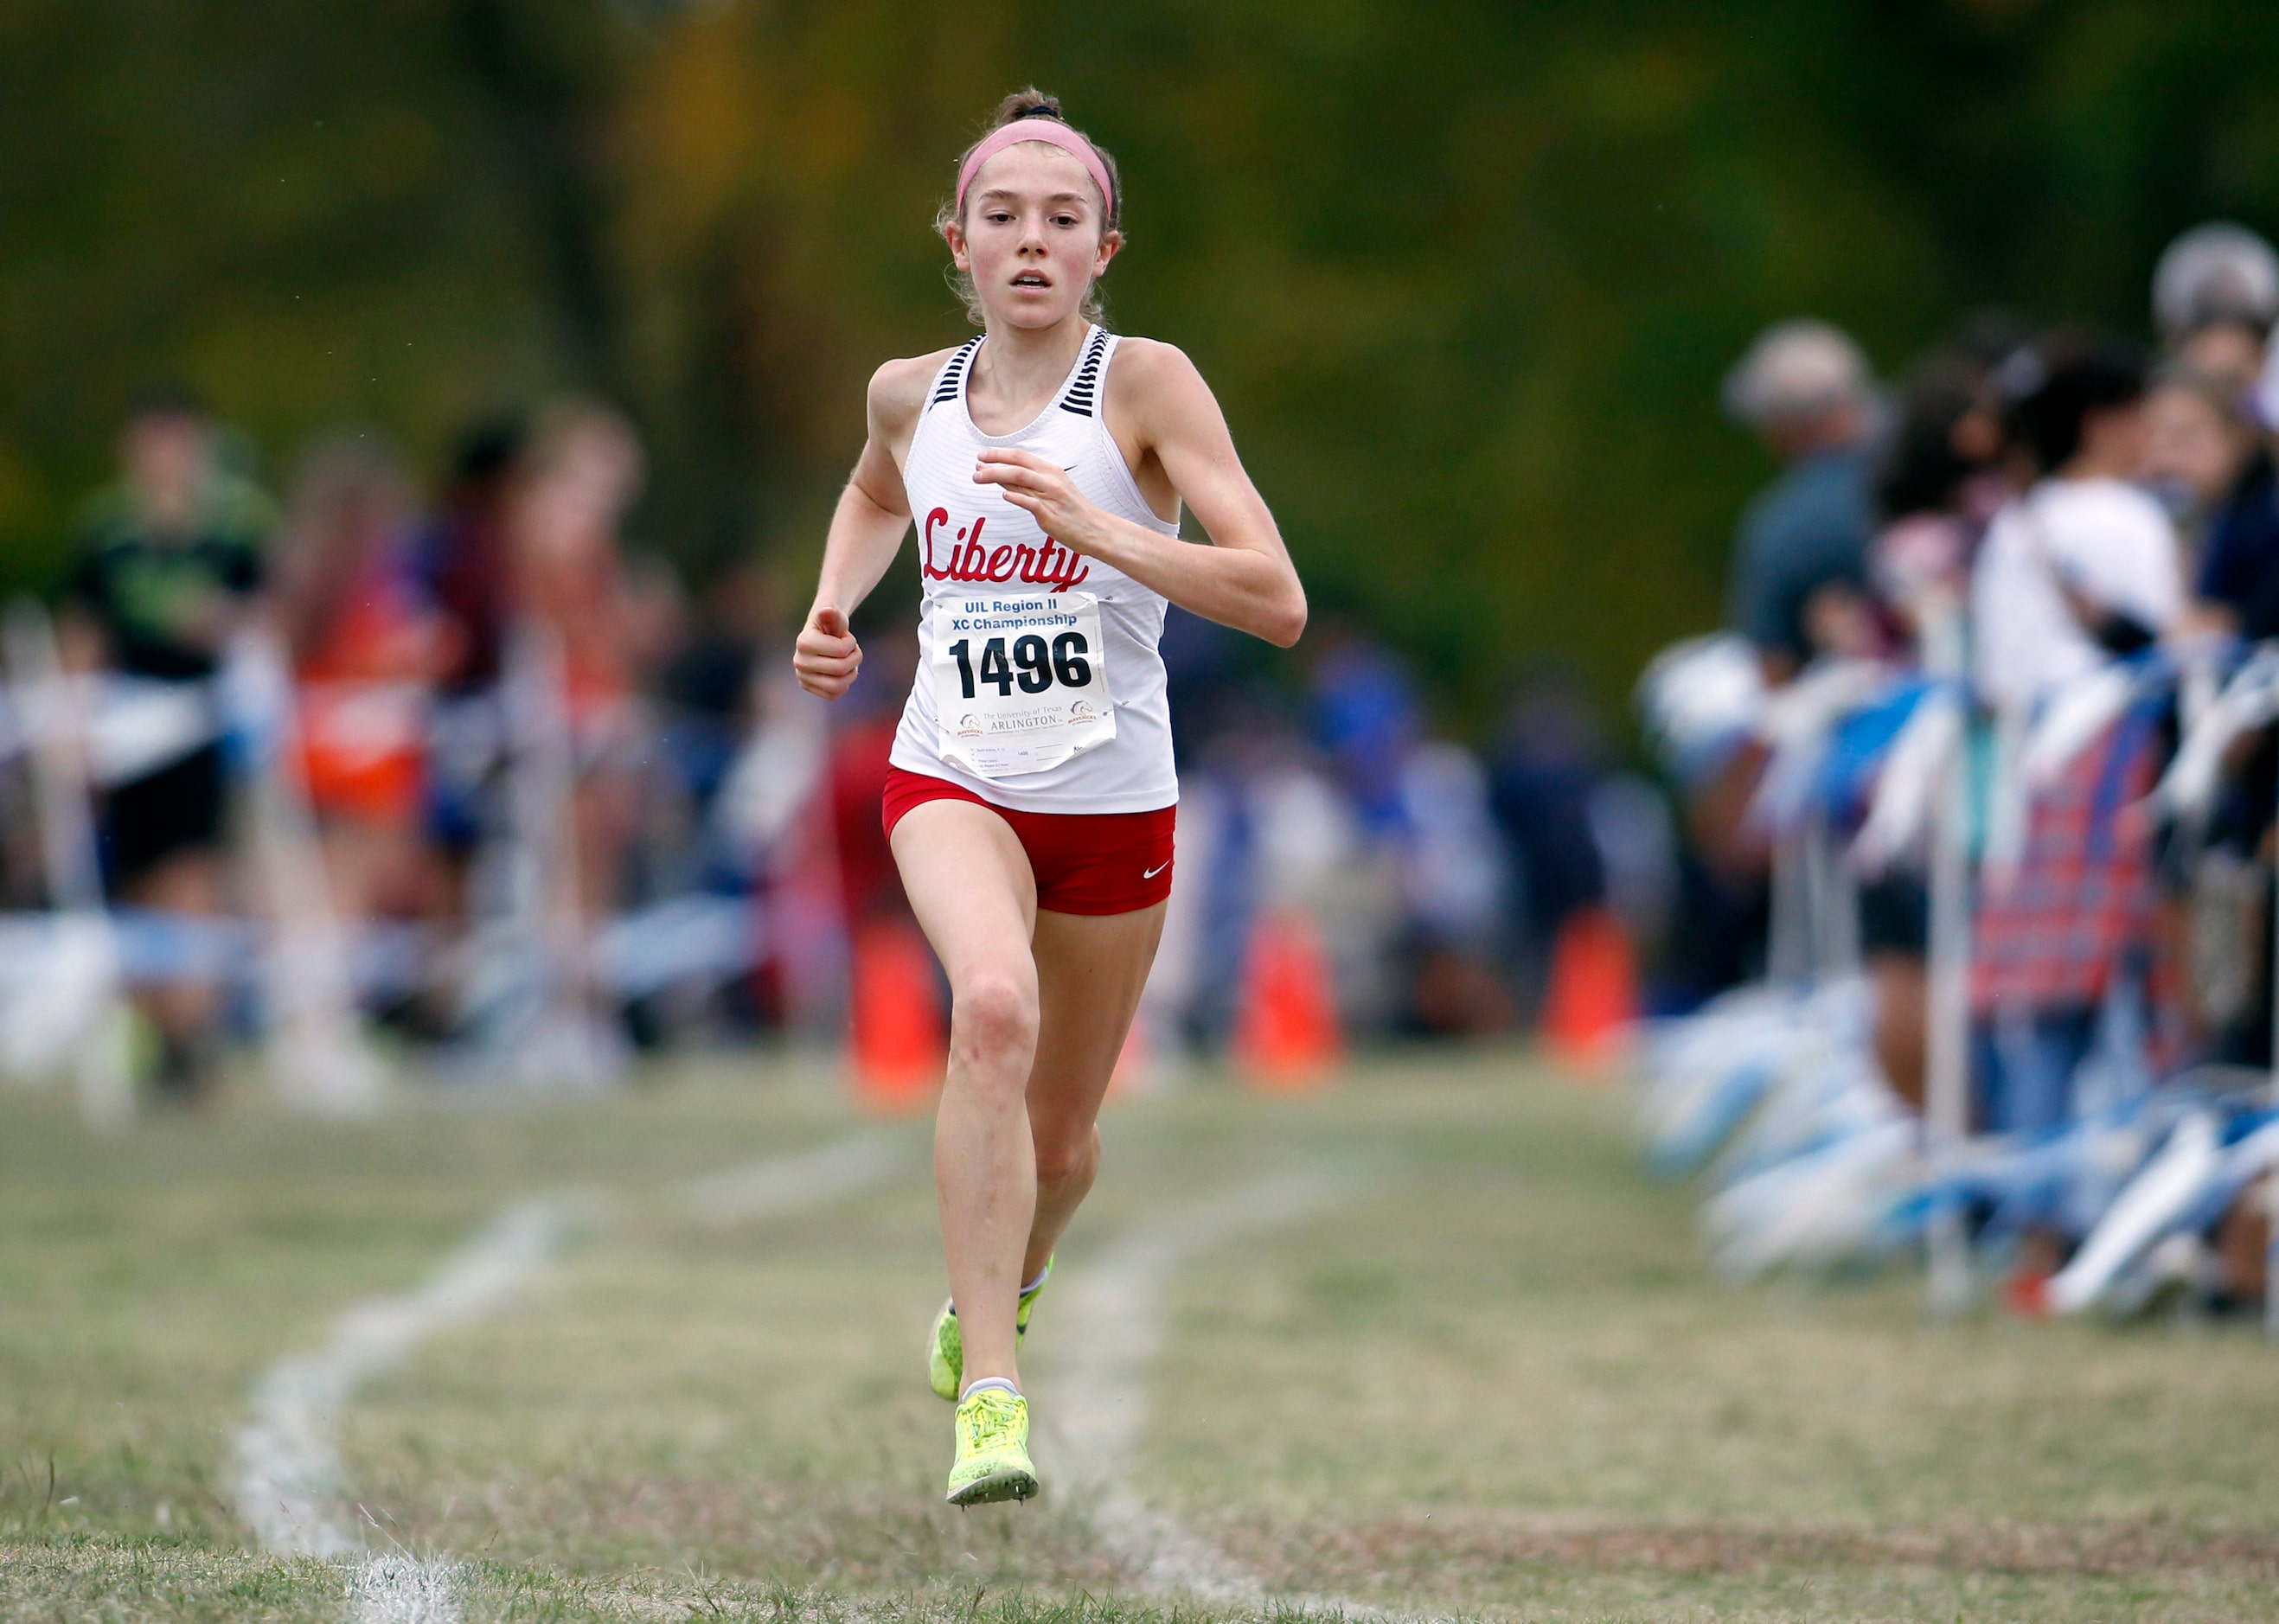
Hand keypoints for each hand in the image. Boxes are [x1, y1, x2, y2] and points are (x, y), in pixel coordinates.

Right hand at [793, 604, 861, 699]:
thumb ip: (831, 612)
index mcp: (804, 642)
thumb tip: (827, 610)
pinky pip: (833, 695)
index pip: (841, 650)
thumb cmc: (831, 623)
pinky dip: (843, 685)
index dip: (851, 644)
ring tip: (849, 663)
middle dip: (855, 659)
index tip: (846, 637)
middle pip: (840, 669)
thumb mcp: (834, 615)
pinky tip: (841, 673)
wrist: (822, 635)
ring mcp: (802, 676)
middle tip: (853, 651)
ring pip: (837, 686)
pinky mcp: (808, 687)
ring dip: (851, 674)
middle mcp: (799, 661)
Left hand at [973, 448, 1104, 546]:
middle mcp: (1051, 480)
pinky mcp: (1051, 515)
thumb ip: (1027, 484)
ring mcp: (1051, 497)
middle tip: (975, 467)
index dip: (1000, 454)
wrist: (1096, 529)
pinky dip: (1017, 497)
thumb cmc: (1072, 511)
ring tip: (979, 477)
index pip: (1021, 457)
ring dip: (996, 476)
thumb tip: (1000, 477)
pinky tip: (1004, 495)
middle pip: (1018, 466)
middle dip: (993, 464)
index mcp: (1051, 471)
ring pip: (1021, 480)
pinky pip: (1032, 503)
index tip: (982, 455)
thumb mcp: (1052, 490)